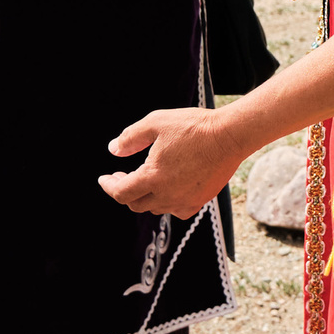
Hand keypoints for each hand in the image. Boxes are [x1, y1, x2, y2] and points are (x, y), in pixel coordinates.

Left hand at [100, 107, 245, 216]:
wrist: (230, 136)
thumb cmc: (193, 127)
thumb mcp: (156, 123)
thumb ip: (130, 138)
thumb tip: (113, 149)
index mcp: (152, 177)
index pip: (121, 193)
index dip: (109, 186)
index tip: (104, 179)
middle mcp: (167, 194)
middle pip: (136, 203)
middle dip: (124, 190)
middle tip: (121, 176)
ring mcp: (184, 200)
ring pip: (155, 207)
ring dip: (145, 197)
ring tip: (144, 179)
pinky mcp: (200, 200)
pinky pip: (177, 210)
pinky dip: (167, 203)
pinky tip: (168, 191)